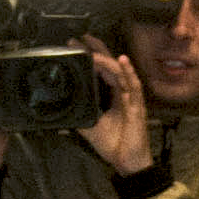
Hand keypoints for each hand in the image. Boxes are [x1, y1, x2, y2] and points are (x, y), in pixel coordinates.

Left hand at [78, 42, 152, 176]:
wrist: (127, 162)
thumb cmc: (114, 145)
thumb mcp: (90, 127)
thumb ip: (79, 117)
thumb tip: (61, 115)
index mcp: (113, 96)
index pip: (102, 70)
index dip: (91, 57)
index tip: (76, 46)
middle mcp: (123, 93)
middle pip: (110, 64)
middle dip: (97, 49)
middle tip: (82, 36)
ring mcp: (131, 98)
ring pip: (118, 71)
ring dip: (106, 58)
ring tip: (93, 47)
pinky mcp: (137, 105)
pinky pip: (133, 85)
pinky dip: (127, 72)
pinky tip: (121, 60)